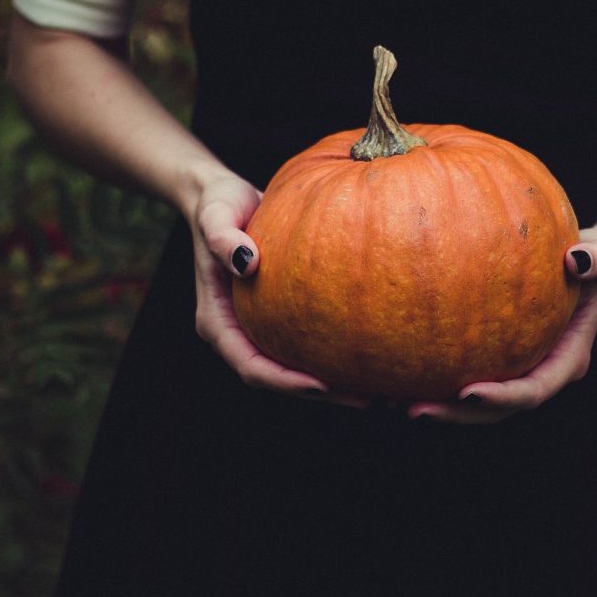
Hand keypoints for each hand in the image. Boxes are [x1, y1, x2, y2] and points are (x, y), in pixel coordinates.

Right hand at [190, 171, 367, 407]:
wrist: (224, 197)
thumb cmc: (218, 204)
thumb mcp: (216, 215)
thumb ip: (223, 238)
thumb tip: (247, 263)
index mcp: (217, 322)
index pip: (251, 366)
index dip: (285, 382)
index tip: (322, 385)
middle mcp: (238, 333)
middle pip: (278, 378)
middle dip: (321, 393)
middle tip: (368, 399)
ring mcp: (259, 327)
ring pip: (296, 368)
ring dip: (334, 383)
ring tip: (380, 387)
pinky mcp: (280, 316)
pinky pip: (308, 343)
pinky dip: (336, 353)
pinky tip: (373, 351)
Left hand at [406, 228, 596, 423]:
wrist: (581, 266)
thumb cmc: (592, 259)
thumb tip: (577, 260)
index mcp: (566, 360)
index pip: (534, 391)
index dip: (502, 399)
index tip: (468, 393)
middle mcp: (538, 373)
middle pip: (496, 411)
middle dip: (456, 415)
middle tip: (414, 410)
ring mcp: (514, 370)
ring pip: (473, 403)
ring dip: (437, 406)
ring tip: (392, 402)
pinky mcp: (492, 359)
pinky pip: (460, 373)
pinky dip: (431, 378)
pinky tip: (393, 371)